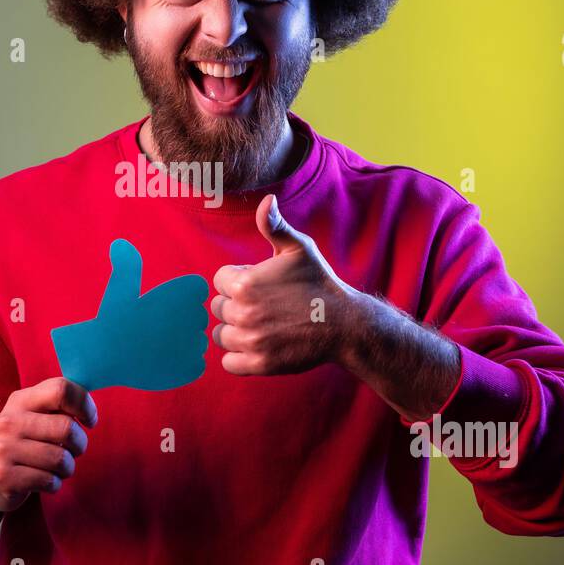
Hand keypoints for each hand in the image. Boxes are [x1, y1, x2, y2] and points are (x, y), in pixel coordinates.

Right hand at [0, 376, 98, 511]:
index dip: (85, 405)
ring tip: (57, 467)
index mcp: (21, 400)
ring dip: (68, 467)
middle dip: (80, 443)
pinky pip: (49, 481)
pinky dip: (55, 484)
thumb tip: (89, 408)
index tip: (89, 420)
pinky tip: (44, 480)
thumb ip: (61, 404)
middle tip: (73, 449)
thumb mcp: (36, 414)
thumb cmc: (25, 440)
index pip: (61, 390)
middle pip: (67, 427)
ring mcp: (4, 449)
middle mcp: (9, 421)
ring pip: (61, 458)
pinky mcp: (4, 477)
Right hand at [50, 239, 208, 390]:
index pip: (197, 291)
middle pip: (199, 316)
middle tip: (155, 329)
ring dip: (183, 344)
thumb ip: (127, 266)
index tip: (161, 308)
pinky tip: (163, 361)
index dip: (180, 299)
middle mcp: (194, 316)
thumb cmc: (112, 319)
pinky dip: (183, 365)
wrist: (103, 357)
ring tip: (157, 346)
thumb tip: (120, 243)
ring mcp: (194, 344)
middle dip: (182, 322)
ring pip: (198, 341)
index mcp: (183, 292)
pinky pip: (197, 363)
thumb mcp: (120, 289)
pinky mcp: (192, 368)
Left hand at [210, 194, 358, 375]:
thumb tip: (266, 200)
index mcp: (245, 283)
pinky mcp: (259, 364)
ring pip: (221, 334)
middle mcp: (243, 312)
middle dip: (237, 304)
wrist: (344, 323)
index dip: (240, 280)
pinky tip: (257, 344)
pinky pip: (229, 362)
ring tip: (262, 324)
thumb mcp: (299, 248)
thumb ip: (274, 225)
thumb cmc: (318, 282)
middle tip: (266, 305)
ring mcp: (251, 340)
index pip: (220, 281)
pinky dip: (238, 357)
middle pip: (219, 308)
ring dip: (236, 330)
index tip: (262, 284)